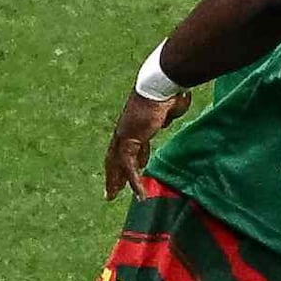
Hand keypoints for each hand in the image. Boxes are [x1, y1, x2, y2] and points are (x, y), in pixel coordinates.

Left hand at [99, 74, 181, 203]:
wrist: (161, 84)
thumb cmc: (168, 92)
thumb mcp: (169, 108)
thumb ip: (168, 115)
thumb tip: (168, 117)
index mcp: (135, 125)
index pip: (130, 149)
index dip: (128, 163)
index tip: (129, 174)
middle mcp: (125, 130)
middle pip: (116, 157)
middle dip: (114, 174)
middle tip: (110, 190)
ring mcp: (124, 134)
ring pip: (117, 163)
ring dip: (116, 181)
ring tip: (112, 196)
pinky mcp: (129, 139)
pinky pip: (130, 165)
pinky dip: (135, 181)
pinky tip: (139, 195)